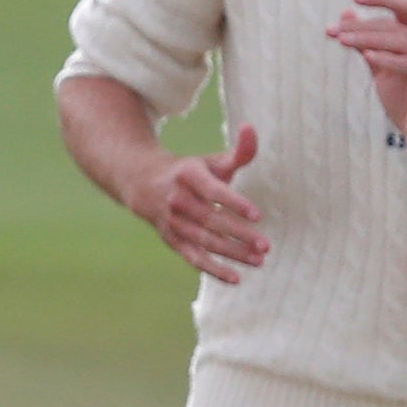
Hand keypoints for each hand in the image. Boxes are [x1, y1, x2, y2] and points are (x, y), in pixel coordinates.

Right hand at [132, 122, 266, 283]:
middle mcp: (177, 200)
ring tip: (259, 260)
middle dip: (238, 235)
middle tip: (265, 245)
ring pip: (204, 242)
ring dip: (231, 253)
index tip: (257, 215)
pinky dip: (213, 269)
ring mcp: (172, 222)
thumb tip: (251, 128)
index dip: (235, 204)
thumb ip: (238, 151)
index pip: (213, 191)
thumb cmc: (188, 172)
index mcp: (188, 175)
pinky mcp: (171, 240)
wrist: (141, 183)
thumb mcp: (210, 160)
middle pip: (210, 221)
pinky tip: (235, 278)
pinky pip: (192, 258)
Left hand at [329, 0, 406, 173]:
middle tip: (333, 30)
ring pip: (401, 43)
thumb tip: (345, 17)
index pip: (403, 9)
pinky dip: (388, 60)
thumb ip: (365, 43)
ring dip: (369, 40)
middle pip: (394, 27)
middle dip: (361, 26)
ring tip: (342, 40)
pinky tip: (368, 56)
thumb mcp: (380, 68)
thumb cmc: (406, 98)